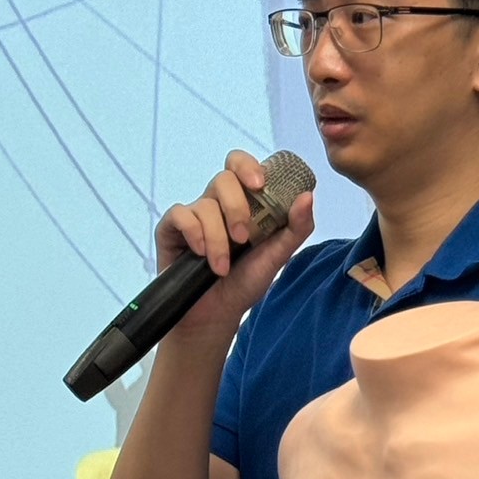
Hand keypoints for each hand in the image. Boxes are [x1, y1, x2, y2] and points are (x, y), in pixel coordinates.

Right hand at [155, 152, 314, 336]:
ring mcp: (194, 214)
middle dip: (236, 207)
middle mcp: (217, 203)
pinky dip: (194, 233)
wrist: (215, 314)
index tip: (260, 184)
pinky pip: (180, 214)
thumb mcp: (277, 257)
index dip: (249, 166)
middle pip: (224, 177)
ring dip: (218, 238)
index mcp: (243, 202)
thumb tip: (307, 196)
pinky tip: (200, 255)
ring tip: (222, 267)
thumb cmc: (245, 282)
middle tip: (244, 237)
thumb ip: (296, 228)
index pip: (241, 164)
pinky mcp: (171, 229)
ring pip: (205, 204)